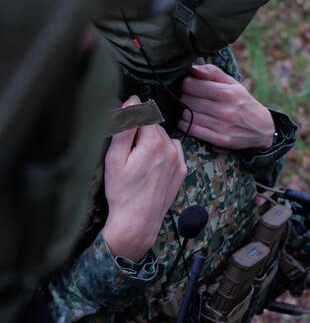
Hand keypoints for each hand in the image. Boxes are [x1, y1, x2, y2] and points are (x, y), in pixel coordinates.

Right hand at [102, 97, 186, 260]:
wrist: (138, 221)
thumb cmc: (122, 192)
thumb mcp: (115, 158)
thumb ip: (125, 127)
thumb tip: (132, 101)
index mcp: (154, 143)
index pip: (142, 114)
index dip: (129, 119)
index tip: (120, 131)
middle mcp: (171, 149)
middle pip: (153, 126)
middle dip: (140, 132)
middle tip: (126, 152)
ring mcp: (179, 161)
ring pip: (163, 138)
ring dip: (151, 142)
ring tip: (137, 162)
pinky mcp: (182, 171)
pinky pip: (173, 151)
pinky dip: (162, 152)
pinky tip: (150, 166)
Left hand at [178, 64, 274, 149]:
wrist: (263, 129)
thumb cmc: (244, 103)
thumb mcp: (234, 84)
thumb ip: (213, 73)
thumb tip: (192, 68)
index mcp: (228, 93)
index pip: (191, 84)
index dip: (185, 83)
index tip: (189, 85)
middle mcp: (226, 110)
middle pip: (187, 100)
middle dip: (185, 97)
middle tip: (190, 98)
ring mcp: (223, 126)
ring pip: (188, 115)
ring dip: (185, 111)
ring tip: (191, 109)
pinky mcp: (221, 140)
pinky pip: (192, 130)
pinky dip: (185, 124)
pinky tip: (189, 120)